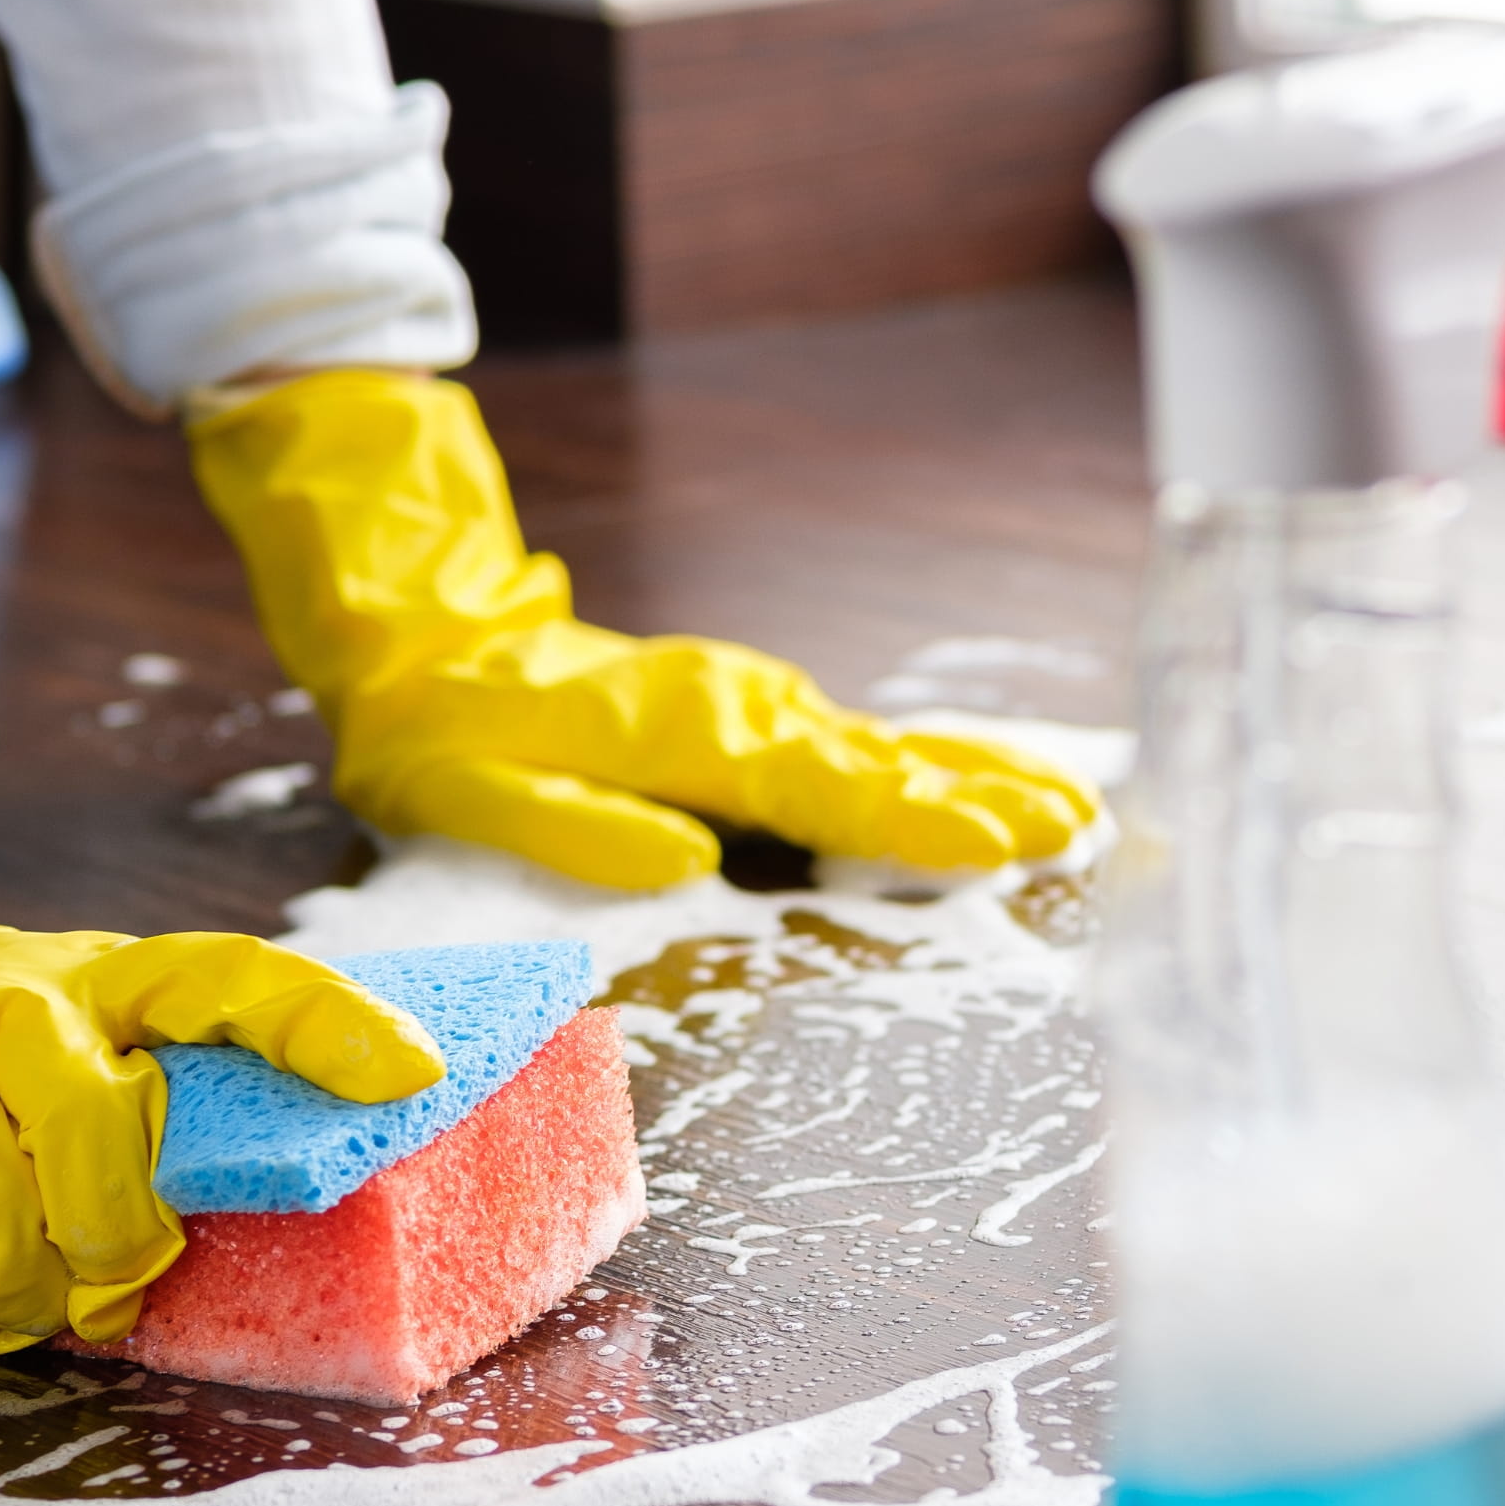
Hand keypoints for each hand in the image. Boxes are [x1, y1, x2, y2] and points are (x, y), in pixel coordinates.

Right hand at [0, 657, 441, 1364]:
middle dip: (109, 1251)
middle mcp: (11, 1001)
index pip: (232, 979)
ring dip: (1, 1297)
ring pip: (2, 1222)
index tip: (413, 1073)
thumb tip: (218, 1227)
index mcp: (93, 978)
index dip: (325, 1024)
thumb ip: (125, 1111)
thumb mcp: (38, 1045)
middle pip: (109, 1150)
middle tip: (90, 1287)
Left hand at [188, 371, 1102, 890]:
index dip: (914, 818)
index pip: (820, 784)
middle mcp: (737, 712)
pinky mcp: (753, 717)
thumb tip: (683, 861)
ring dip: (977, 779)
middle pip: (878, 761)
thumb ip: (574, 825)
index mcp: (685, 736)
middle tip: (1074, 828)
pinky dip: (933, 766)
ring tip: (1068, 810)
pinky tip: (991, 785)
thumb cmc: (445, 737)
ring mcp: (752, 708)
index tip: (996, 840)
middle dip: (979, 796)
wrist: (430, 644)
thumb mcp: (471, 791)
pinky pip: (859, 746)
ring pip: (883, 747)